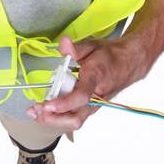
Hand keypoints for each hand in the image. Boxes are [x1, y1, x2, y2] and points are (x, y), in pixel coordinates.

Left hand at [26, 34, 145, 130]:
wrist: (128, 63)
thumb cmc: (109, 56)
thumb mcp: (92, 46)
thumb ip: (75, 48)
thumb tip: (63, 43)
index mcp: (95, 78)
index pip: (81, 96)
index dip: (63, 103)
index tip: (47, 104)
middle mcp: (96, 97)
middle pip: (75, 118)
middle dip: (53, 118)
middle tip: (35, 110)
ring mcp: (94, 105)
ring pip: (74, 121)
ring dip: (54, 119)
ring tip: (36, 111)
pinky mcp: (90, 108)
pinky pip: (74, 117)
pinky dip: (59, 116)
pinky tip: (46, 110)